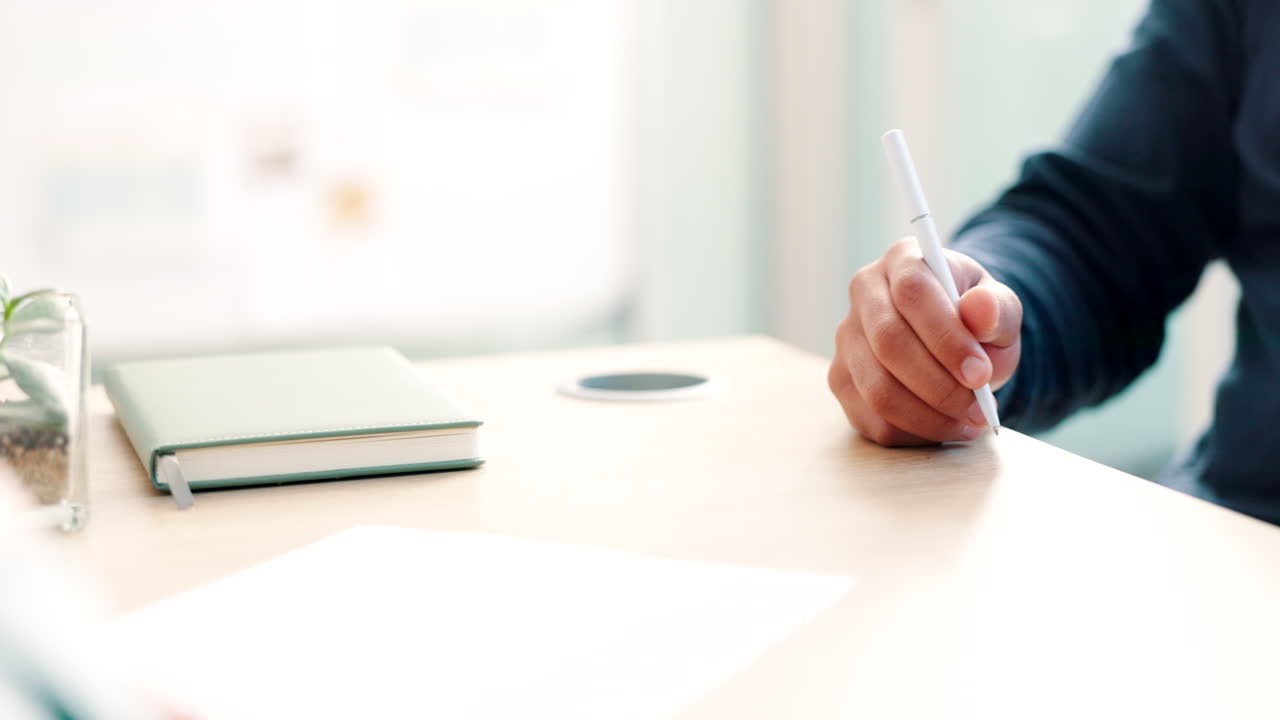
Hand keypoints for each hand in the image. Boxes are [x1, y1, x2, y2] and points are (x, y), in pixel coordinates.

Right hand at [828, 237, 1021, 445]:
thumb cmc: (976, 321)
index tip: (981, 374)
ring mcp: (846, 338)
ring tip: (969, 422)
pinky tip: (945, 428)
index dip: (946, 337)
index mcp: (902, 261)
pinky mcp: (841, 379)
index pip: (912, 292)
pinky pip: (871, 418)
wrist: (955, 343)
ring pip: (877, 387)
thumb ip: (997, 309)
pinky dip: (914, 432)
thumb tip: (979, 309)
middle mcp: (865, 293)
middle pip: (888, 342)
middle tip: (980, 409)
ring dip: (929, 416)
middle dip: (939, 385)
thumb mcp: (1000, 310)